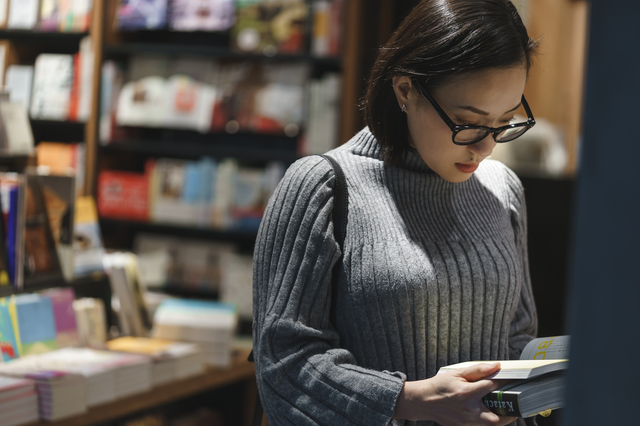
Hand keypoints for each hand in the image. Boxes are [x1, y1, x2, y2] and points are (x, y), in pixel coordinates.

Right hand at [393, 362, 516, 425]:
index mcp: (467, 393)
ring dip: (501, 419)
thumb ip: (478, 370)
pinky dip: (488, 421)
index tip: (511, 380)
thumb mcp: (457, 373)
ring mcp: (466, 421)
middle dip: (510, 413)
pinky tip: (490, 413)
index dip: (503, 382)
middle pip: (496, 418)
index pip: (492, 387)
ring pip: (491, 425)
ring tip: (507, 410)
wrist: (423, 401)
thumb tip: (496, 367)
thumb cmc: (440, 385)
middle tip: (516, 404)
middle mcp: (468, 409)